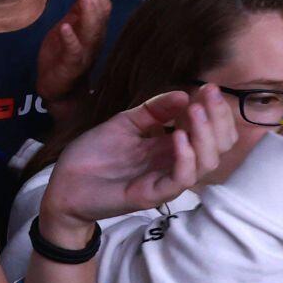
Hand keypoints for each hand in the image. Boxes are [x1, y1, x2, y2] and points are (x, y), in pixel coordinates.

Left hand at [35, 0, 112, 106]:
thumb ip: (78, 11)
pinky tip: (65, 26)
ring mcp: (85, 53)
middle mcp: (94, 41)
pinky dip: (70, 38)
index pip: (102, 7)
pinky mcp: (71, 66)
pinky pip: (74, 51)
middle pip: (99, 15)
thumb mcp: (70, 27)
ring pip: (92, 30)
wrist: (58, 89)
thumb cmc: (63, 56)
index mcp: (94, 31)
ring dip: (87, 9)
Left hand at [41, 88, 235, 223]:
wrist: (64, 183)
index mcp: (171, 147)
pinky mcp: (152, 194)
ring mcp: (165, 180)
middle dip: (218, 118)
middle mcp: (175, 164)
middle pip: (218, 147)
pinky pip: (180, 179)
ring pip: (207, 163)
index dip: (215, 110)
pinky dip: (185, 157)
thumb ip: (152, 111)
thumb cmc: (94, 155)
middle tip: (209, 94)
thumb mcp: (124, 123)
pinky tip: (177, 136)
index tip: (209, 87)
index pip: (211, 132)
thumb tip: (183, 93)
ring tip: (194, 111)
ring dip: (205, 135)